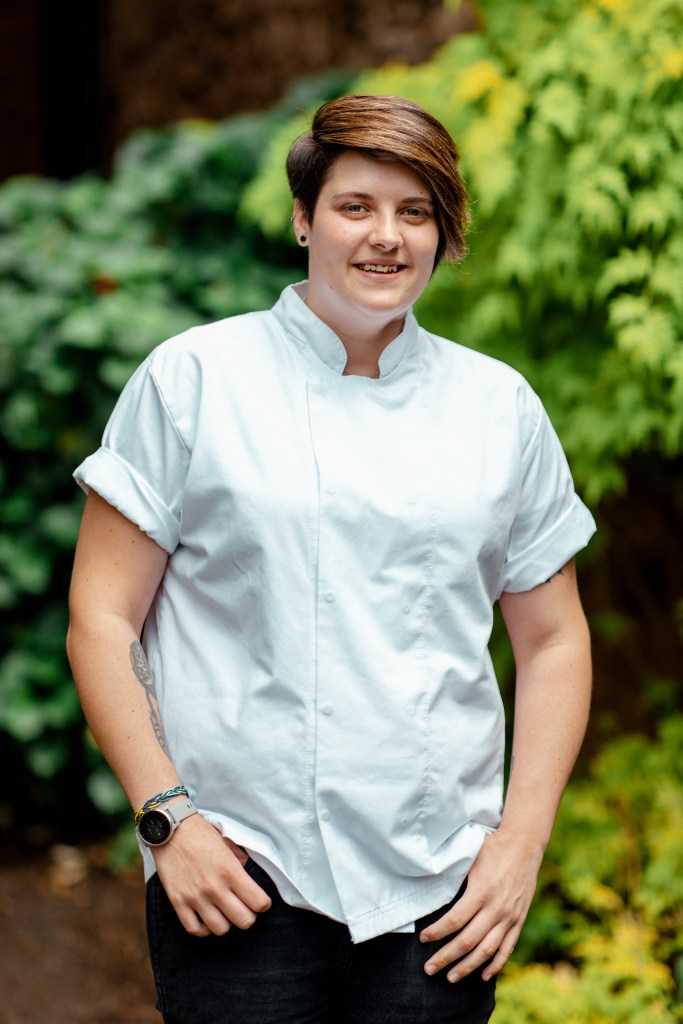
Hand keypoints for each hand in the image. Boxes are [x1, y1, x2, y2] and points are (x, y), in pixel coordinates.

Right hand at [152, 812, 271, 935]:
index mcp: (230, 870)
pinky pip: (195, 929)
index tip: (260, 901)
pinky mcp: (178, 902)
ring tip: (225, 913)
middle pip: (244, 921)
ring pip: (221, 929)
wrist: (170, 830)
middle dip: (249, 917)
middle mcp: (214, 887)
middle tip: (245, 909)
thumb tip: (248, 878)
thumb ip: (241, 862)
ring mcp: (195, 897)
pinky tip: (207, 919)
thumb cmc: (201, 834)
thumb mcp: (228, 842)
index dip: (263, 904)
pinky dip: (204, 929)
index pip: (258, 902)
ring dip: (227, 923)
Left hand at [420, 829, 541, 982]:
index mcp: (481, 891)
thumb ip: (454, 873)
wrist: (524, 845)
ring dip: (467, 967)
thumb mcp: (470, 856)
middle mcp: (496, 908)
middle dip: (446, 957)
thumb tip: (429, 883)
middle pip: (468, 941)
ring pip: (486, 950)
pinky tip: (483, 976)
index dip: (437, 932)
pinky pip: (507, 948)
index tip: (423, 939)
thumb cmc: (492, 847)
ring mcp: (509, 917)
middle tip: (429, 968)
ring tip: (450, 978)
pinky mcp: (519, 920)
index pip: (455, 920)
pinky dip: (496, 965)